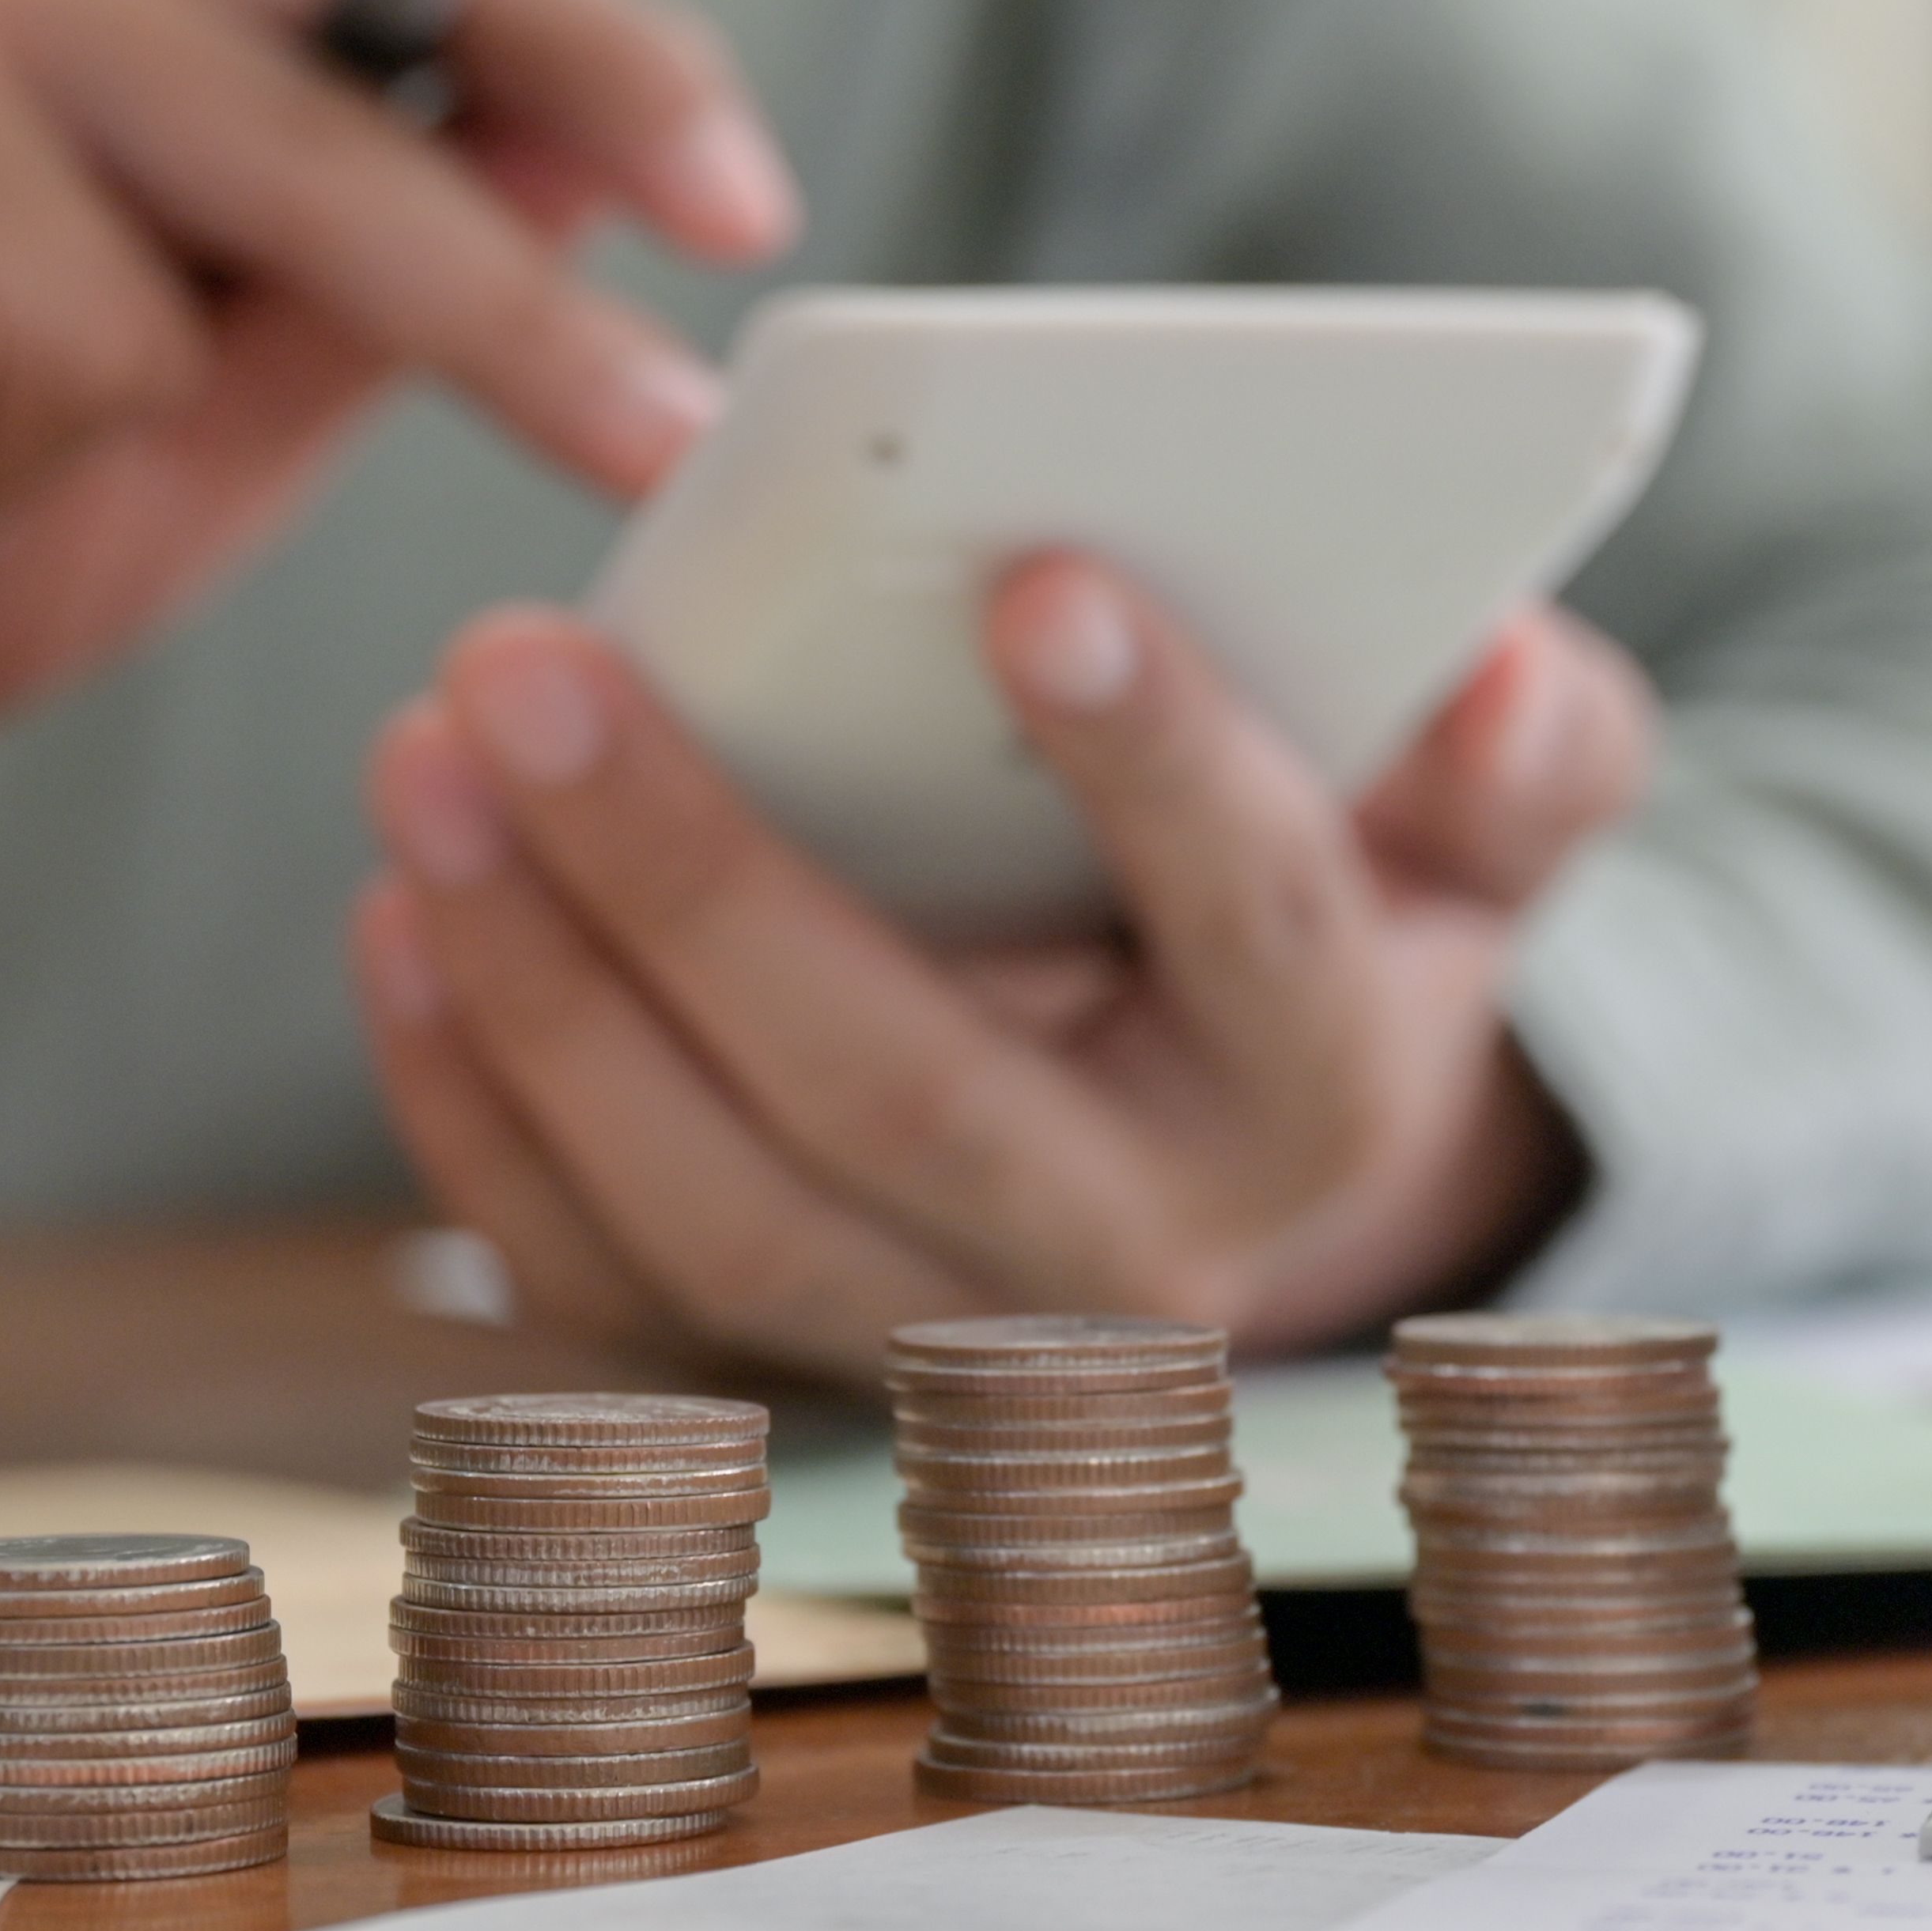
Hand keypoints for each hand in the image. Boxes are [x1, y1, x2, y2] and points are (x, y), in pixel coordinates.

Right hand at [0, 0, 794, 904]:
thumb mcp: (193, 442)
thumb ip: (358, 309)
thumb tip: (578, 173)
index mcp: (113, 15)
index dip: (606, 61)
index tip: (755, 202)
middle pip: (318, 137)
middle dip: (492, 329)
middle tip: (640, 443)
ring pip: (98, 312)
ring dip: (14, 484)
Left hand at [349, 556, 1655, 1380]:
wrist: (1225, 1152)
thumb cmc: (1336, 911)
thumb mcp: (1473, 829)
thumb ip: (1528, 748)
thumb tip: (1506, 667)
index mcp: (1323, 1089)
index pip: (1258, 925)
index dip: (1159, 761)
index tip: (1037, 573)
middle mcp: (1141, 1258)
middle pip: (904, 1088)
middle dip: (697, 879)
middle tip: (525, 658)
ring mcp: (942, 1336)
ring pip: (716, 1206)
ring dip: (541, 987)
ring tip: (425, 756)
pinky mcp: (776, 1357)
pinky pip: (597, 1273)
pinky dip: (473, 1108)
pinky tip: (403, 915)